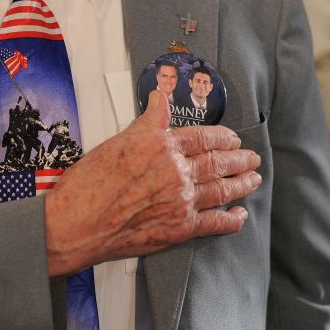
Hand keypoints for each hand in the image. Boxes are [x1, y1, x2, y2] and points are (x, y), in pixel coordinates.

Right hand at [44, 90, 261, 276]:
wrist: (76, 224)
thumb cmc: (88, 186)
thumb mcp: (117, 142)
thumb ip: (147, 122)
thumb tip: (159, 100)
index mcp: (161, 146)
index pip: (203, 137)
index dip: (223, 137)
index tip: (231, 139)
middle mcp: (175, 172)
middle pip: (218, 162)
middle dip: (239, 159)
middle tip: (251, 158)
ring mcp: (180, 201)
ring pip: (222, 189)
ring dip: (241, 184)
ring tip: (253, 179)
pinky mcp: (179, 228)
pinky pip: (215, 223)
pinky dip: (231, 219)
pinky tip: (239, 215)